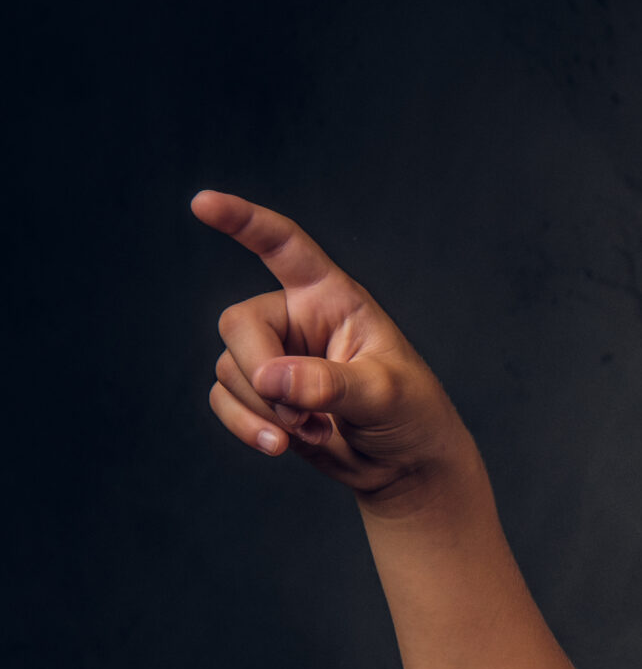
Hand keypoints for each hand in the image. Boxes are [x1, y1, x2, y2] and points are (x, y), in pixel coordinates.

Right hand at [193, 191, 463, 496]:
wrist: (405, 466)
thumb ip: (331, 383)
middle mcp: (296, 319)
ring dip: (263, 409)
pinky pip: (223, 400)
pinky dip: (246, 426)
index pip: (284, 247)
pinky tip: (283, 445)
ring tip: (313, 429)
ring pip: (229, 368)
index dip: (244, 221)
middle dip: (259, 372)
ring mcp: (275, 357)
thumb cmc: (413, 415)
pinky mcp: (261, 395)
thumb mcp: (386, 395)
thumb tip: (271, 377)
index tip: (202, 202)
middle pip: (239, 323)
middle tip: (300, 413)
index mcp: (333, 298)